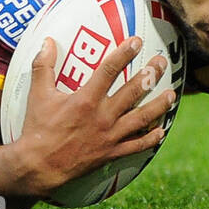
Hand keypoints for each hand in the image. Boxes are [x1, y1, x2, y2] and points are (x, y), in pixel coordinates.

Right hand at [7, 36, 175, 197]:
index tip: (137, 41)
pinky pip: (136, 146)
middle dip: (150, 74)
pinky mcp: (111, 153)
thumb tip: (46, 41)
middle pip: (133, 91)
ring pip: (142, 118)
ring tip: (171, 94)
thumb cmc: (37, 129)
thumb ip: (43, 66)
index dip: (125, 53)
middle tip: (162, 61)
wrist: (37, 167)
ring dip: (159, 105)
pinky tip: (162, 131)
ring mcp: (109, 135)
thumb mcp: (38, 95)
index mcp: (86, 99)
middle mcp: (102, 116)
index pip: (110, 70)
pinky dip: (150, 139)